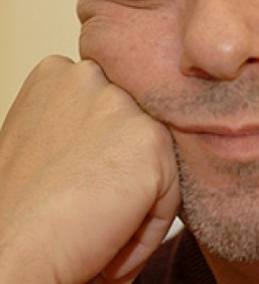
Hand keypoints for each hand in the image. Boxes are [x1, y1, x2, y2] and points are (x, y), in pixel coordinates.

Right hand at [0, 56, 179, 282]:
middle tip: (92, 211)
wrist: (10, 254)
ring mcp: (122, 105)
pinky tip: (108, 238)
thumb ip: (90, 124)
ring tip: (97, 227)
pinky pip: (170, 193)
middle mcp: (91, 77)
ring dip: (138, 202)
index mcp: (60, 74)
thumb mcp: (49, 142)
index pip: (117, 111)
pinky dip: (148, 227)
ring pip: (159, 163)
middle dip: (125, 176)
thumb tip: (128, 138)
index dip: (107, 158)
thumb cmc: (24, 211)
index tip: (85, 189)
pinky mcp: (151, 139)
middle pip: (139, 132)